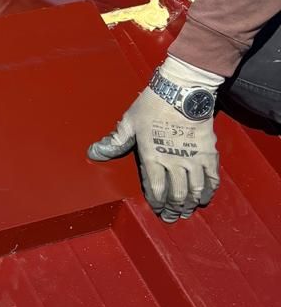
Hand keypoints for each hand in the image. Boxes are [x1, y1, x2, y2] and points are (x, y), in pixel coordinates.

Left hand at [88, 56, 222, 222]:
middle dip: (173, 209)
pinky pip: (212, 178)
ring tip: (186, 211)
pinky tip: (204, 197)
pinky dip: (209, 190)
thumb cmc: (152, 104)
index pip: (155, 188)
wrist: (181, 90)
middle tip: (171, 217)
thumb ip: (114, 141)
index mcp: (152, 155)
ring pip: (194, 190)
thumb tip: (94, 152)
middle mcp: (174, 161)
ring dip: (190, 204)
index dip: (156, 202)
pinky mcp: (209, 152)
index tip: (156, 208)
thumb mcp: (129, 122)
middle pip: (176, 194)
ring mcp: (193, 158)